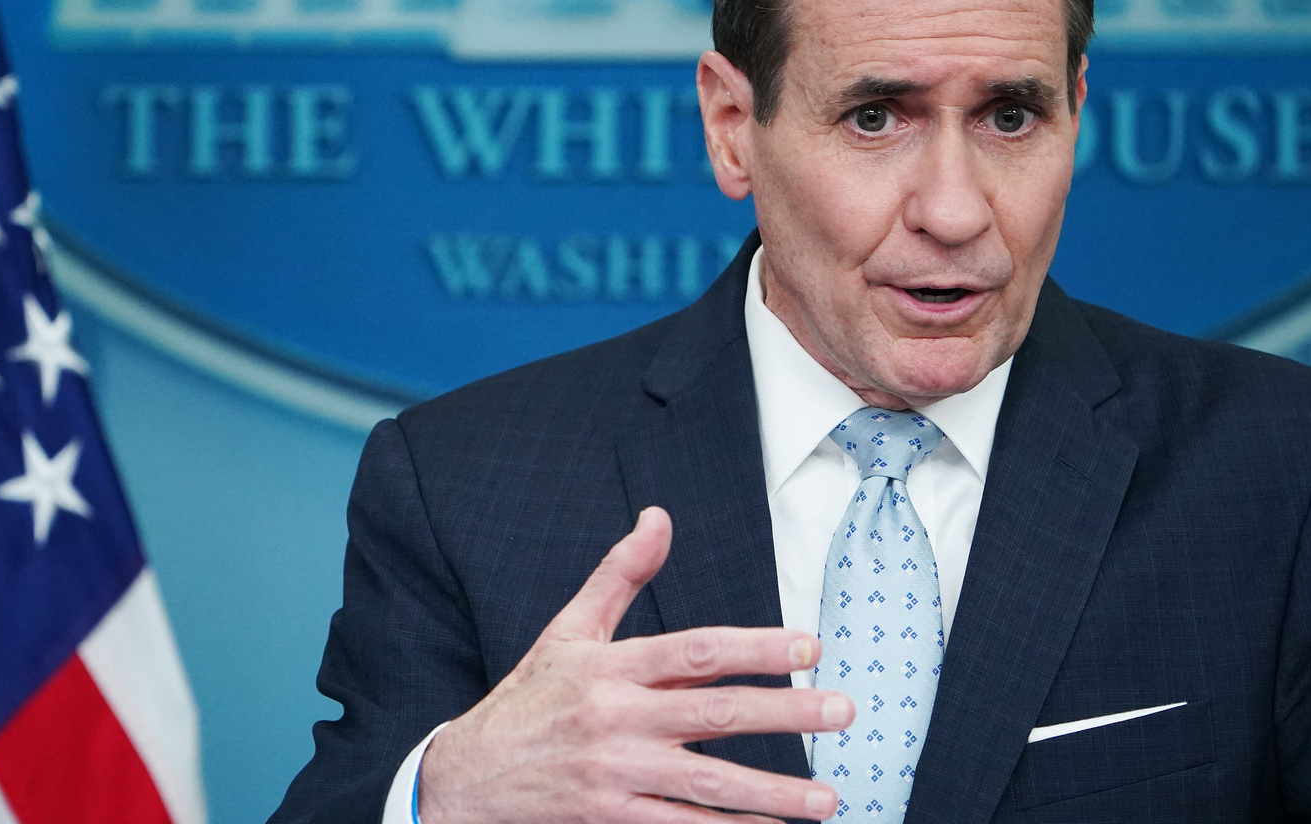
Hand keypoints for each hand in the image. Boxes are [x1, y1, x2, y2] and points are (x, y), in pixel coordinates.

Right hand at [417, 506, 850, 823]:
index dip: (755, 647)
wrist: (467, 779)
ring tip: (828, 797)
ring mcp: (614, 775)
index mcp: (609, 667)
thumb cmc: (529, 698)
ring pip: (706, 784)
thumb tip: (658, 517)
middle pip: (713, 714)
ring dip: (773, 793)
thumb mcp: (567, 630)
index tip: (810, 646)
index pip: (694, 651)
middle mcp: (614, 720)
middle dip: (784, 713)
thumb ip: (619, 575)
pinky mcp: (609, 818)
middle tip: (843, 710)